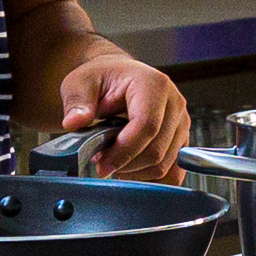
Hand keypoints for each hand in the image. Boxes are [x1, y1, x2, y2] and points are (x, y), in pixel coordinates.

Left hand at [55, 49, 190, 181]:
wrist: (118, 78)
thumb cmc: (102, 79)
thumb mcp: (81, 83)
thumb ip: (77, 102)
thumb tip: (73, 122)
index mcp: (153, 84)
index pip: (146, 126)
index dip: (123, 151)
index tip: (101, 165)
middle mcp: (174, 102)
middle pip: (156, 150)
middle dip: (126, 164)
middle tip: (102, 162)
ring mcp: (182, 122)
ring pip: (164, 165)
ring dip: (136, 172)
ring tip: (114, 160)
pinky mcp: (182, 139)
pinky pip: (174, 172)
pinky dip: (151, 178)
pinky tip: (131, 170)